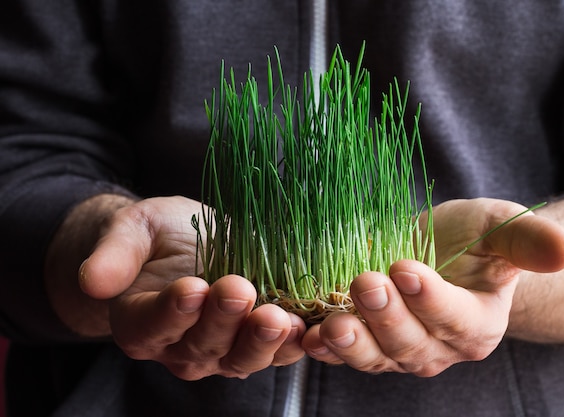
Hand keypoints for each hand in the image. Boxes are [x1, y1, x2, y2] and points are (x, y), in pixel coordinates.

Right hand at [79, 196, 305, 379]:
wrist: (192, 243)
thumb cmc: (160, 236)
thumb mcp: (134, 229)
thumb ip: (115, 253)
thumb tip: (93, 280)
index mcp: (140, 322)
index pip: (153, 325)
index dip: (172, 311)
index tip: (192, 288)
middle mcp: (179, 347)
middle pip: (201, 344)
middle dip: (223, 320)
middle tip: (240, 291)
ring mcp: (221, 350)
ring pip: (240, 357)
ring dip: (261, 341)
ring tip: (278, 318)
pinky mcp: (256, 342)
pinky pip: (275, 351)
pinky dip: (292, 344)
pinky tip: (307, 328)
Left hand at [301, 198, 563, 375]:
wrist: (437, 250)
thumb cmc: (472, 239)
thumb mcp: (501, 228)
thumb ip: (529, 241)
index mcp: (475, 324)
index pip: (455, 319)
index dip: (431, 299)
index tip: (407, 268)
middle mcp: (437, 347)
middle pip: (411, 343)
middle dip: (386, 317)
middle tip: (366, 284)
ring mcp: (397, 350)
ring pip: (375, 357)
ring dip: (352, 342)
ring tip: (332, 322)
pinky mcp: (365, 341)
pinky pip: (344, 353)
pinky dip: (325, 348)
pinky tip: (309, 335)